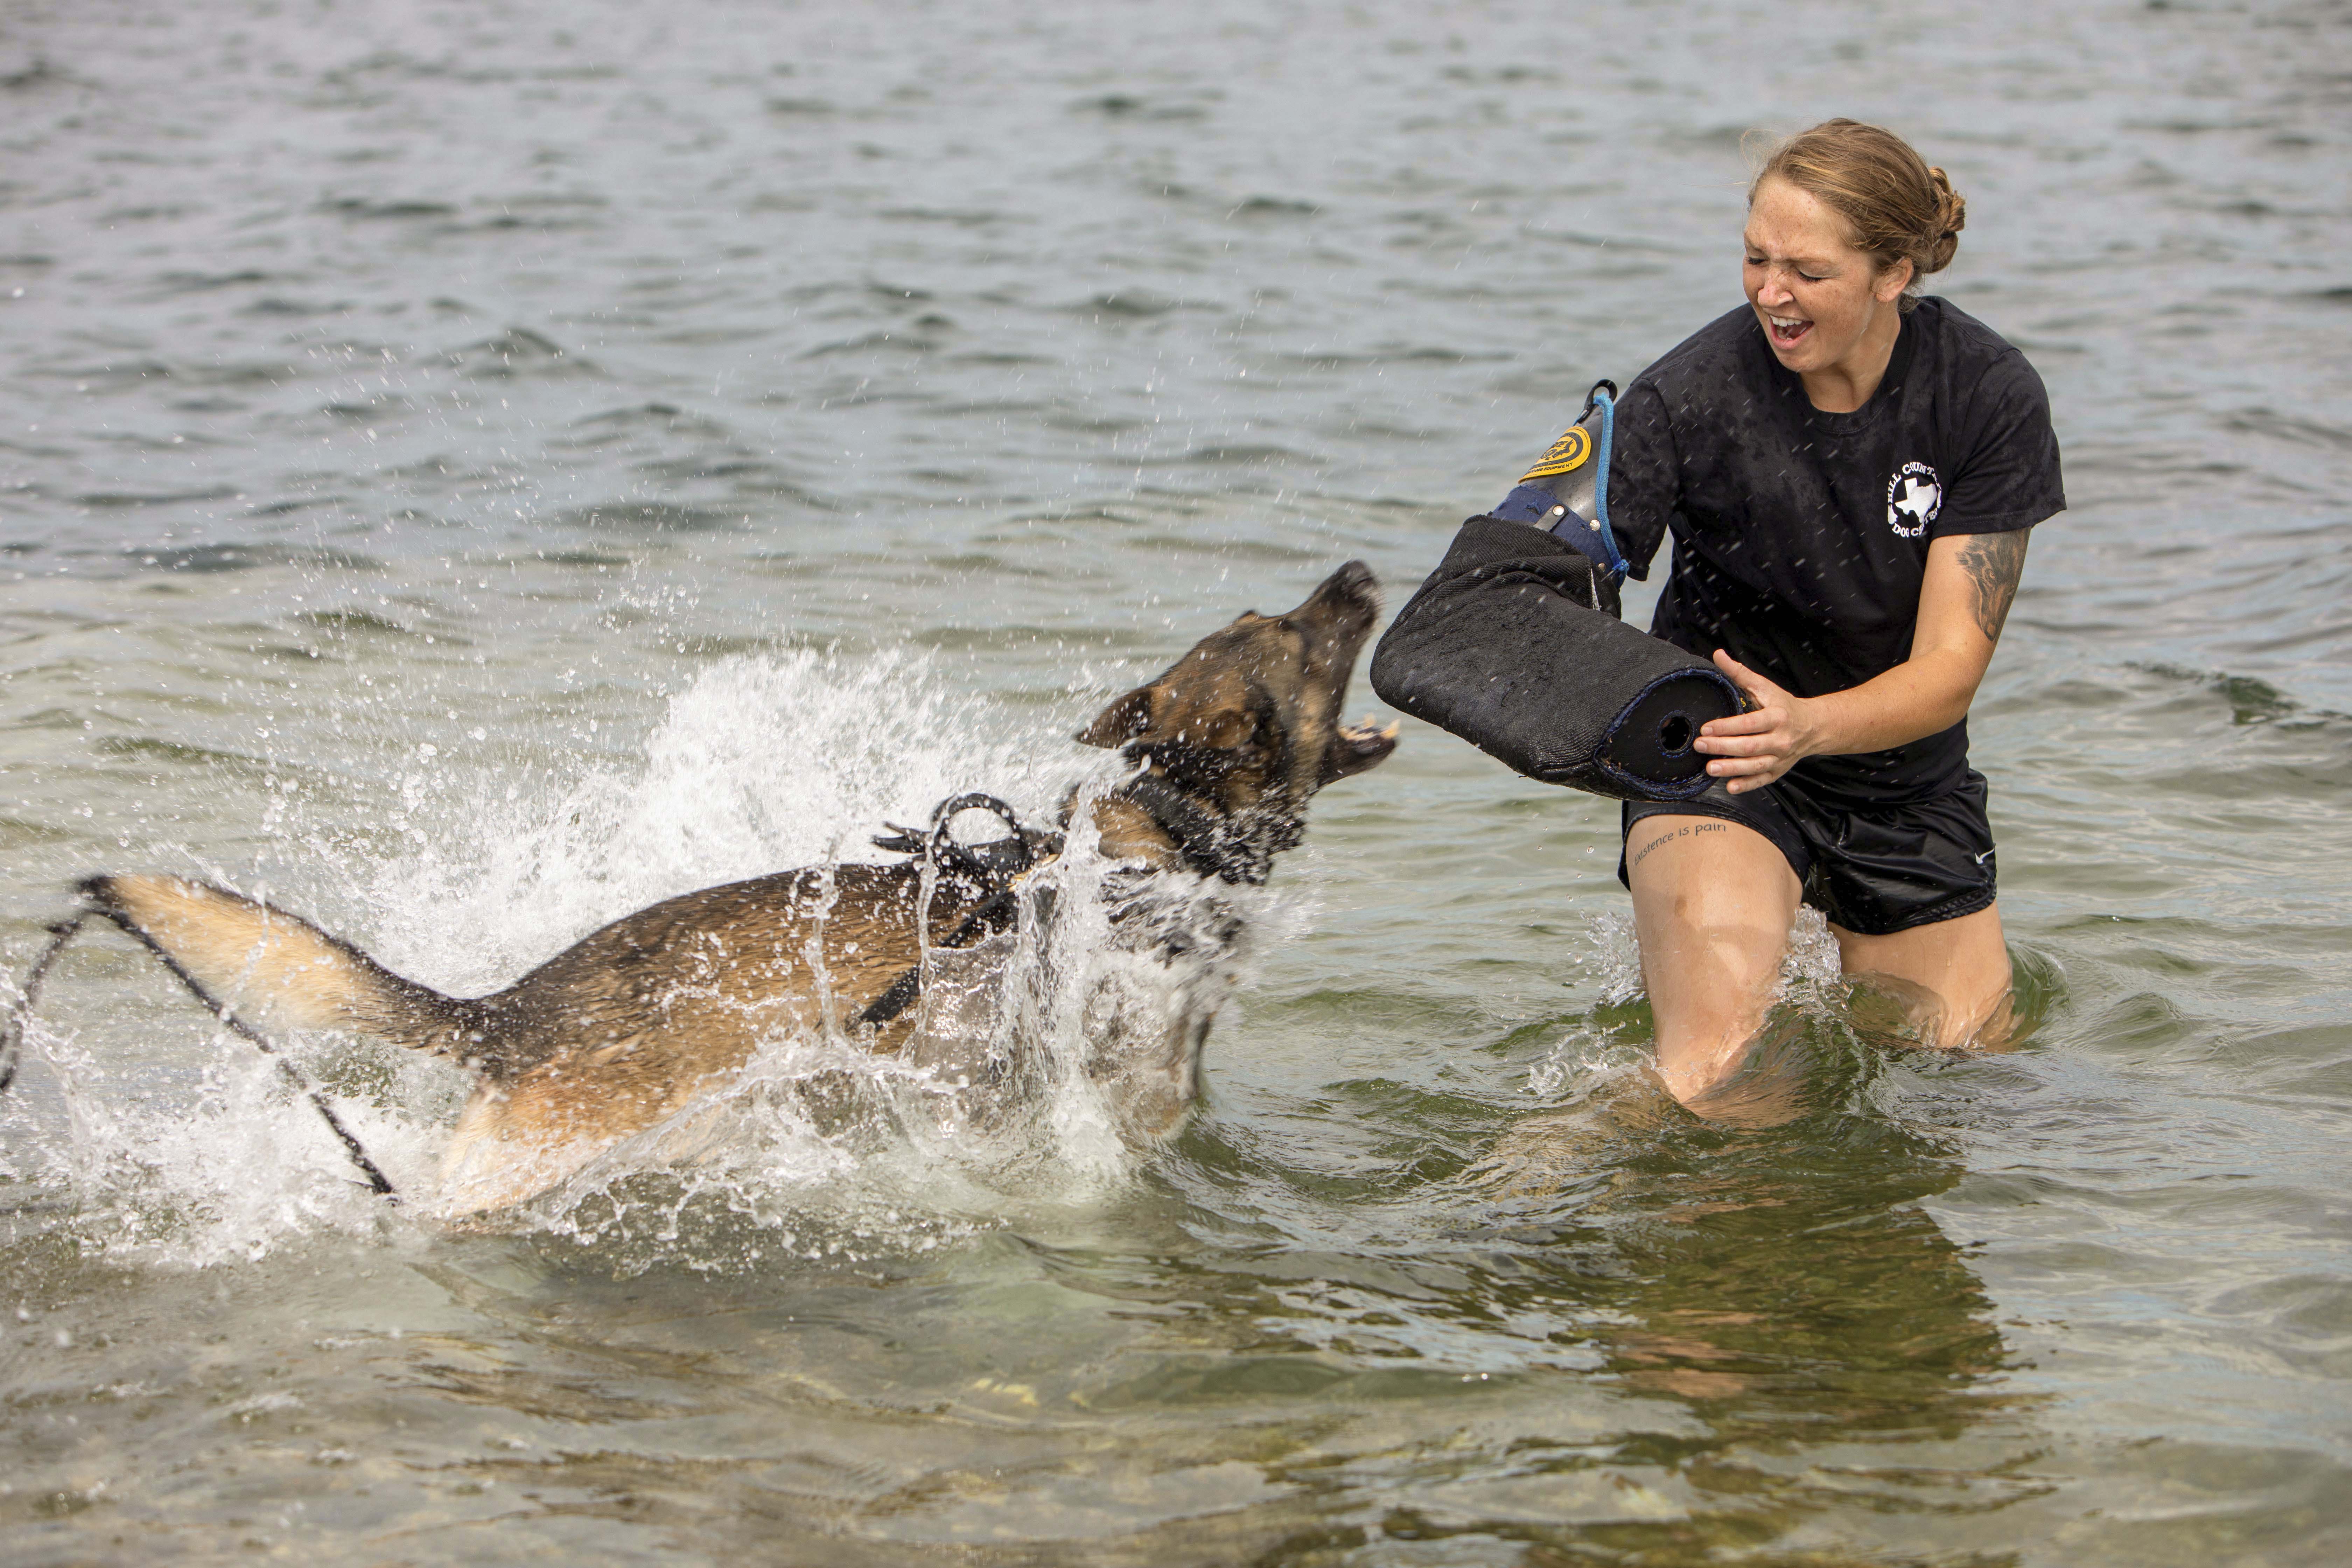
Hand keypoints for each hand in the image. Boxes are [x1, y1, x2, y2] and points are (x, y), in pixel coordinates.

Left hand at [1695, 651, 1819, 793]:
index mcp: (1777, 716)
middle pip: (1749, 746)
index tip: (1706, 727)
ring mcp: (1780, 757)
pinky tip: (1730, 786)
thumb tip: (1718, 655)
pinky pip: (1762, 780)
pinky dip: (1746, 785)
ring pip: (1754, 766)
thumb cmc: (1783, 705)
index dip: (1727, 727)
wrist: (1812, 726)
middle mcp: (1781, 739)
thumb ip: (1739, 673)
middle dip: (1722, 747)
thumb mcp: (1764, 687)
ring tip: (1710, 768)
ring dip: (1731, 769)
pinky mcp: (1778, 771)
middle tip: (1700, 745)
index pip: (1749, 723)